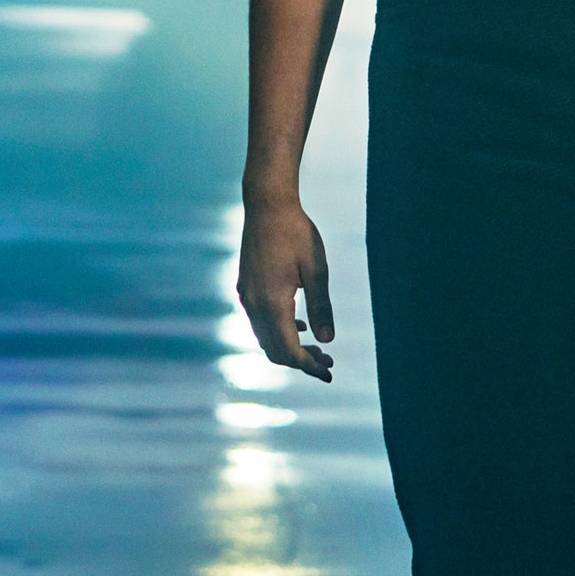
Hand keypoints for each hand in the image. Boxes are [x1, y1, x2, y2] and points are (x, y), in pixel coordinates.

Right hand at [237, 196, 334, 379]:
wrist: (266, 205)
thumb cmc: (296, 233)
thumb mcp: (316, 269)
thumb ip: (320, 307)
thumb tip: (326, 341)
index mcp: (272, 302)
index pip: (289, 350)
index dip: (309, 366)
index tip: (330, 371)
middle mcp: (254, 304)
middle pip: (274, 350)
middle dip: (300, 361)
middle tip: (327, 361)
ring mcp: (246, 295)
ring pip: (264, 337)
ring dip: (288, 347)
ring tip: (316, 346)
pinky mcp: (244, 287)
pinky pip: (258, 322)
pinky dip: (277, 332)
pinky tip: (297, 325)